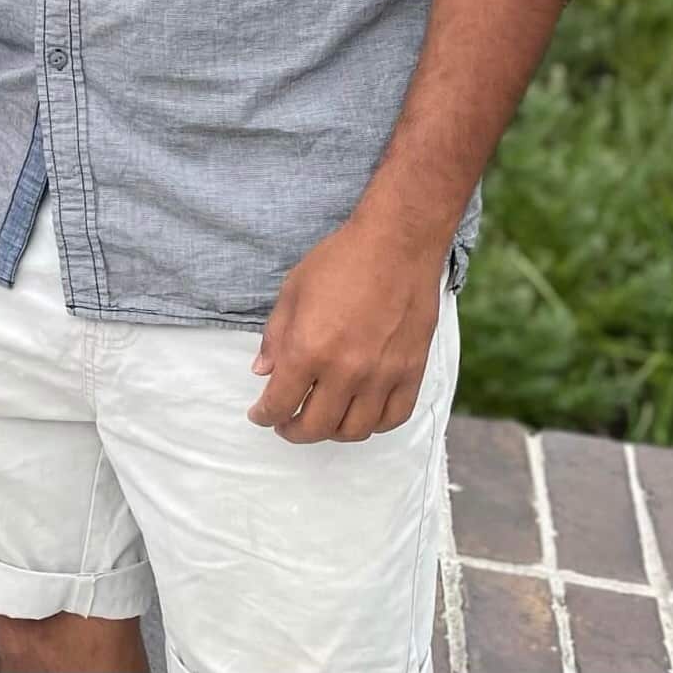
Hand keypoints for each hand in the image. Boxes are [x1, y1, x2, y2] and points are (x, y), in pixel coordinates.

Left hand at [247, 216, 441, 444]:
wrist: (398, 242)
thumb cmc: (343, 259)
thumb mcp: (294, 289)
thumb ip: (276, 335)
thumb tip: (262, 372)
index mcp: (308, 348)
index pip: (279, 404)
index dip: (264, 415)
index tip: (261, 414)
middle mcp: (345, 370)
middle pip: (314, 427)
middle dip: (293, 430)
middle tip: (287, 421)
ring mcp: (381, 374)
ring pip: (353, 430)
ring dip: (331, 430)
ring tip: (323, 416)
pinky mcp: (410, 371)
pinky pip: (391, 418)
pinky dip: (373, 424)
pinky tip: (360, 411)